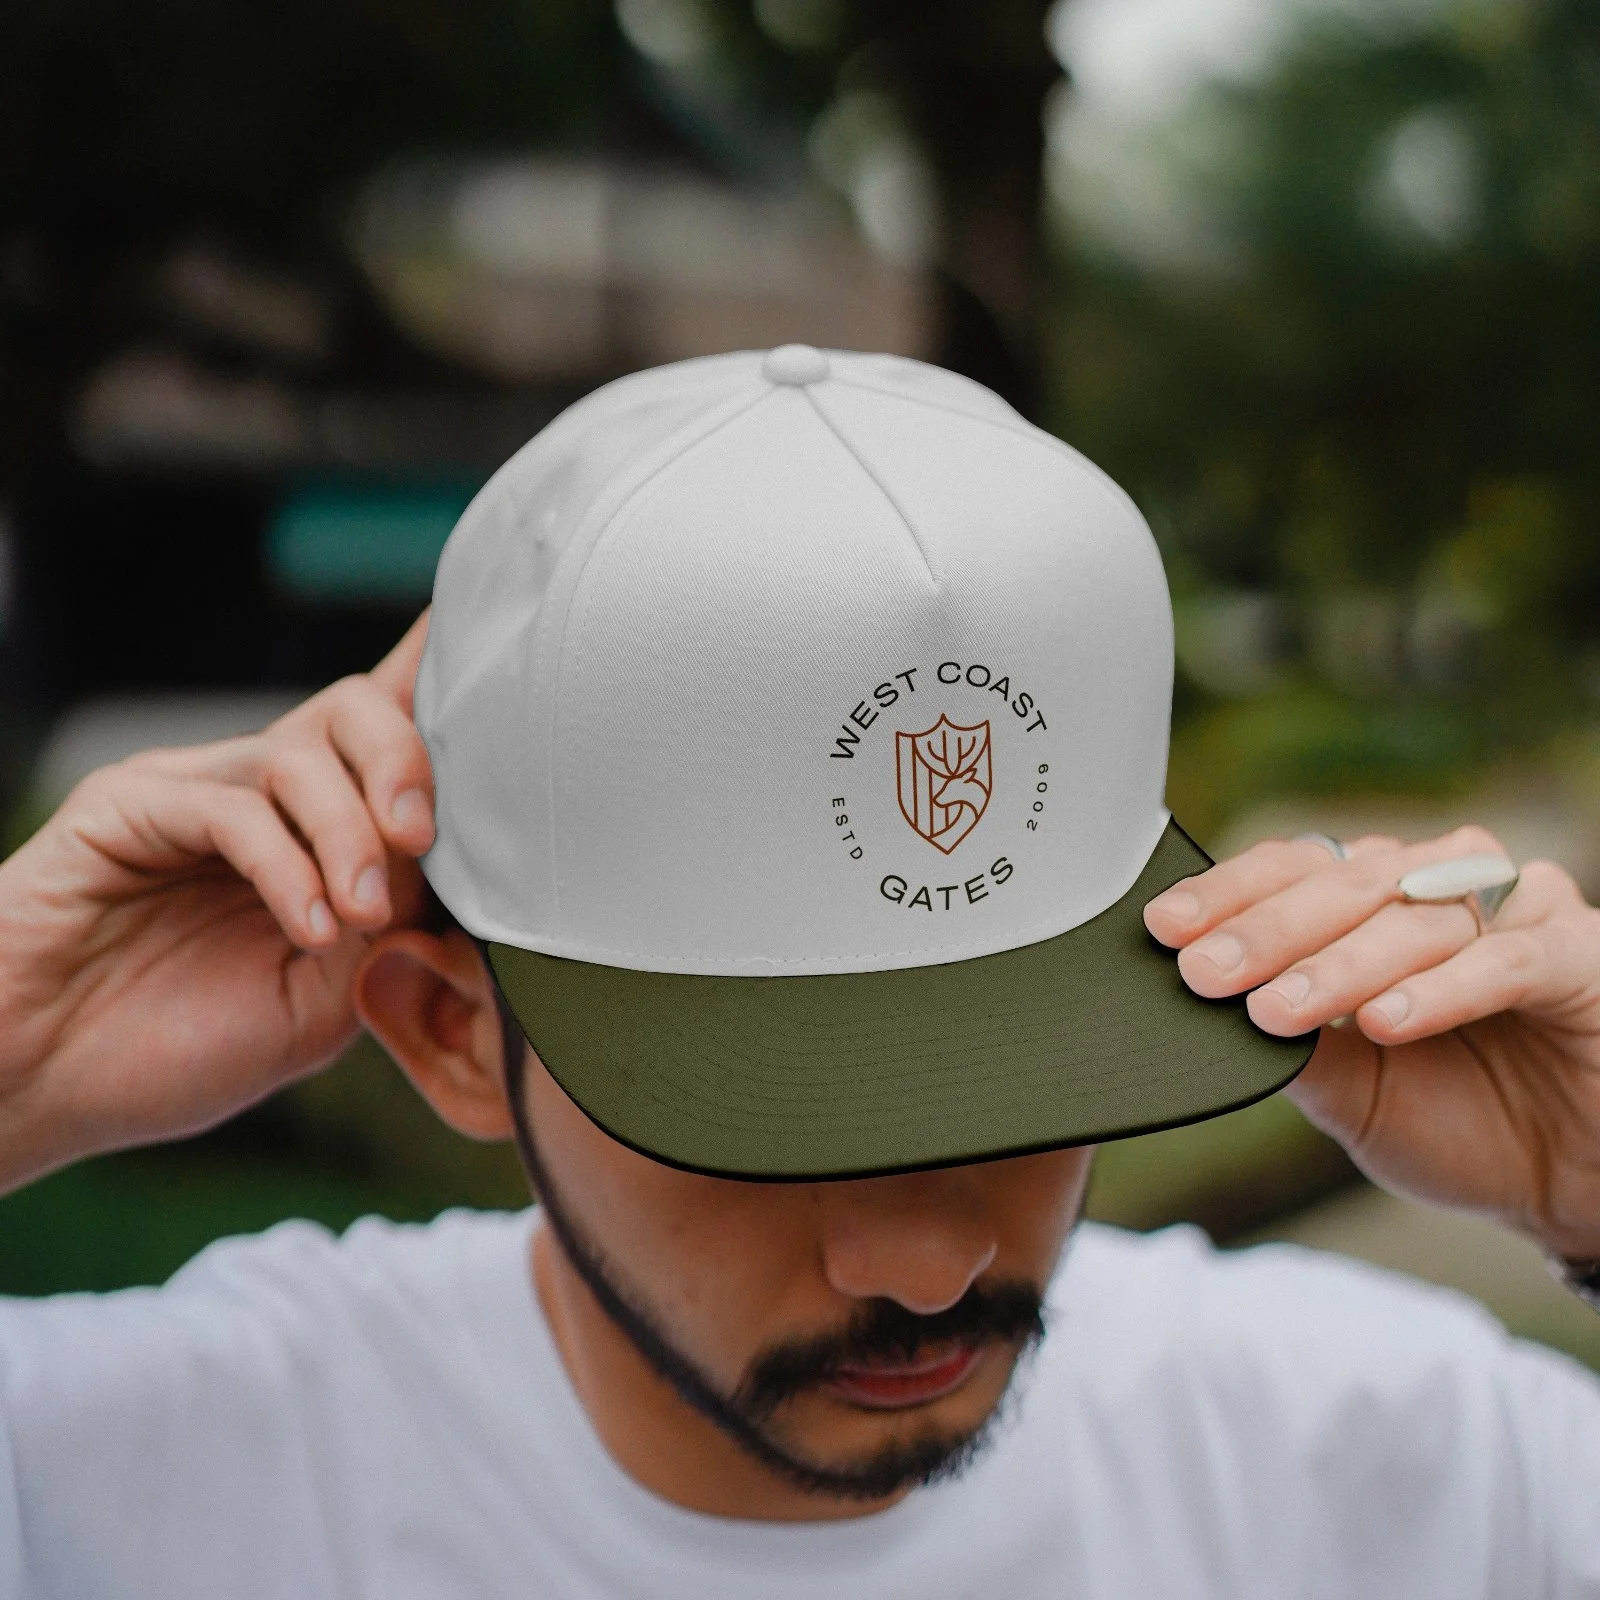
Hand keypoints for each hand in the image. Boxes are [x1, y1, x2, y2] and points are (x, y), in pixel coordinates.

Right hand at [0, 612, 433, 1192]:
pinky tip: (308, 928)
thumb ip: (391, 929)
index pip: (387, 737)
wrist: (43, 1088)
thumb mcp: (325, 1001)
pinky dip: (287, 865)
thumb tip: (462, 872)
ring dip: (349, 833)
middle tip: (419, 837)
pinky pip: (234, 806)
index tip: (514, 659)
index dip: (442, 682)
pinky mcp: (129, 805)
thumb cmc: (181, 1051)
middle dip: (408, 762)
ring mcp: (192, 790)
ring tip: (356, 916)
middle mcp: (258, 792)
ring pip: (301, 753)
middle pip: (355, 709)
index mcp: (313, 831)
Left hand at [1145, 828, 1599, 1258]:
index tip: (1164, 930)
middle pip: (1347, 881)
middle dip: (1267, 930)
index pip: (1295, 869)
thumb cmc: (1460, 1121)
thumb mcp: (1352, 1089)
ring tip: (1281, 1010)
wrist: (1569, 1185)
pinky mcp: (1580, 957)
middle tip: (1206, 972)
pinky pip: (1508, 959)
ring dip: (1340, 962)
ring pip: (1416, 915)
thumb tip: (1198, 1013)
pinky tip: (1385, 1021)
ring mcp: (1516, 913)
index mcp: (1378, 904)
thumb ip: (1290, 1043)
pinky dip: (1442, 988)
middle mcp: (1442, 890)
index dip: (1228, 894)